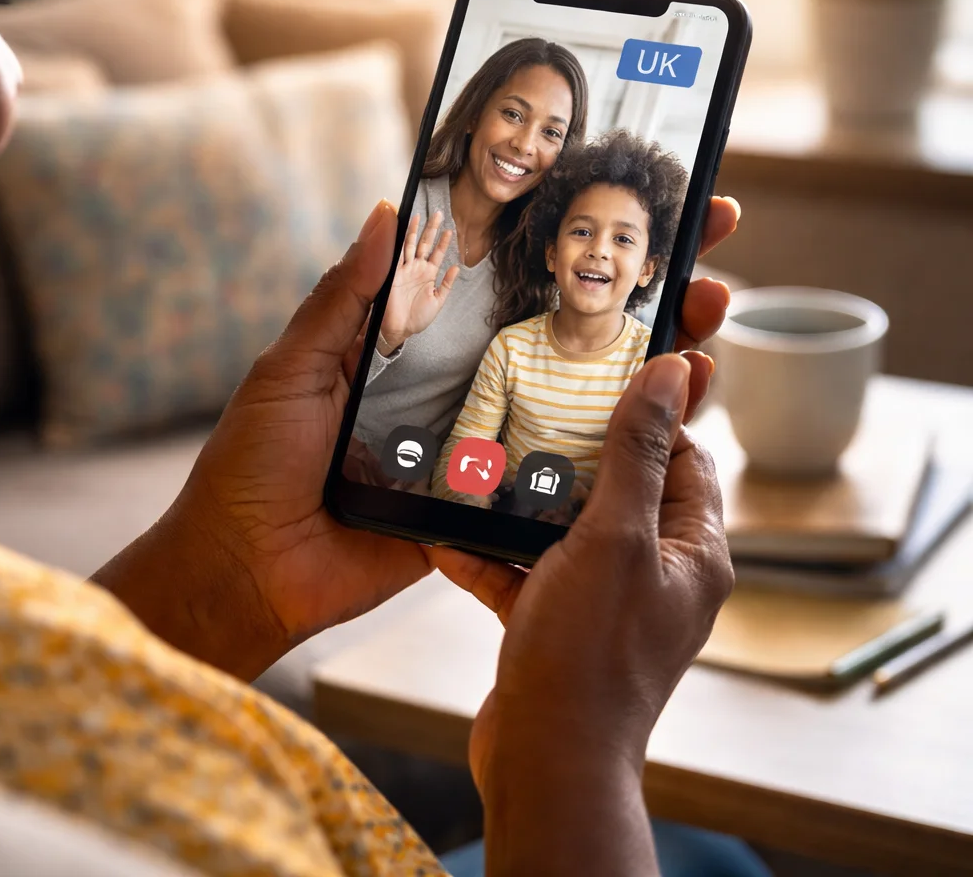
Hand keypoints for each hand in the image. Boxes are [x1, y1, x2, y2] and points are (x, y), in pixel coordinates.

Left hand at [95, 195, 739, 681]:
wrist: (246, 570)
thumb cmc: (252, 465)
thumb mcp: (293, 369)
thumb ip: (345, 300)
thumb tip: (388, 210)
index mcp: (412, 348)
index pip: (505, 283)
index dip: (566, 248)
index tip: (638, 202)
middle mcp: (457, 392)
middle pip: (566, 337)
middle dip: (645, 298)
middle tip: (713, 261)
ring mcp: (479, 452)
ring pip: (580, 406)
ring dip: (654, 368)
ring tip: (715, 331)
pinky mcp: (485, 511)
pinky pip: (558, 481)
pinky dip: (619, 456)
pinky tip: (678, 422)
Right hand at [377, 210, 459, 353]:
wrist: (400, 329)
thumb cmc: (418, 318)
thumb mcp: (438, 301)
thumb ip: (447, 284)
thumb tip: (456, 267)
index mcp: (428, 274)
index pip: (437, 254)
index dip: (444, 242)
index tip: (450, 230)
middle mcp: (416, 268)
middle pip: (425, 244)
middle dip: (431, 229)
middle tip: (438, 214)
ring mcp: (404, 270)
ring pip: (410, 245)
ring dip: (416, 231)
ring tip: (421, 216)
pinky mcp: (394, 274)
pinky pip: (397, 256)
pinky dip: (399, 244)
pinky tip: (403, 232)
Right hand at [428, 354, 732, 872]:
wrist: (545, 762)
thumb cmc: (589, 657)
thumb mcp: (614, 537)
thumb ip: (638, 452)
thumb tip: (676, 372)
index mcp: (691, 552)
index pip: (685, 458)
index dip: (647, 415)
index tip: (597, 378)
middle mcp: (655, 578)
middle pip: (619, 491)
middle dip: (570, 454)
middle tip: (525, 412)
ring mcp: (604, 606)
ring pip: (564, 533)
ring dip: (520, 504)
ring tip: (478, 467)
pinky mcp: (556, 630)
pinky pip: (522, 576)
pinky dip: (488, 558)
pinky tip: (444, 538)